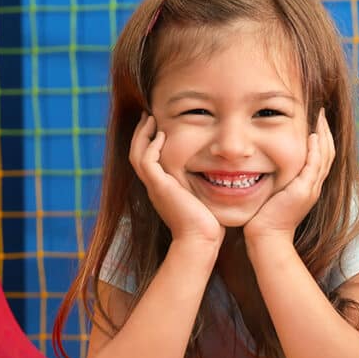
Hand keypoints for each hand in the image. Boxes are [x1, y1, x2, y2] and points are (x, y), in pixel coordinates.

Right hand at [129, 113, 224, 245]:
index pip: (147, 160)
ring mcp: (154, 187)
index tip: (158, 126)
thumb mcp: (203, 198)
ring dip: (143, 135)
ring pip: (137, 155)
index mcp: (161, 188)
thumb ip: (204, 184)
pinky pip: (147, 161)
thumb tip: (222, 173)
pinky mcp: (159, 187)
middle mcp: (154, 187)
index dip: (149, 142)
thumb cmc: (207, 224)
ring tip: (151, 119)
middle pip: (136, 154)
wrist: (201, 240)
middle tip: (148, 116)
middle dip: (141, 134)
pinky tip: (162, 135)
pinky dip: (151, 146)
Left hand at [244, 109, 335, 242]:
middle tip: (322, 113)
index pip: (321, 158)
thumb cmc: (264, 219)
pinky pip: (314, 166)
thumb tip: (265, 166)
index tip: (316, 122)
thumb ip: (276, 180)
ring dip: (323, 135)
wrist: (267, 238)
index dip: (321, 139)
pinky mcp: (303, 191)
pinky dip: (315, 150)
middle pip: (328, 154)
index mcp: (308, 187)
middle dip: (326, 132)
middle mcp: (314, 187)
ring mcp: (311, 189)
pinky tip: (313, 135)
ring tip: (320, 118)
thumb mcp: (274, 194)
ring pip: (325, 157)